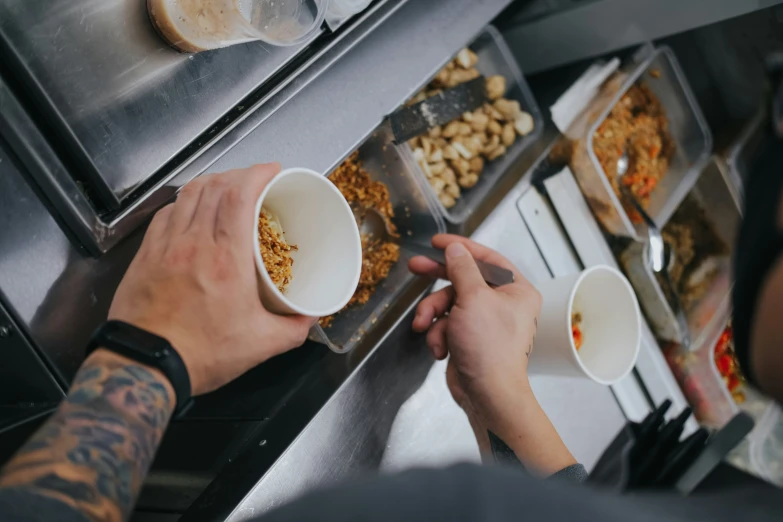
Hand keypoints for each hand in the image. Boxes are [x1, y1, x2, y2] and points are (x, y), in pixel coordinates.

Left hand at [109, 164, 314, 395]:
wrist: (146, 366)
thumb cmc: (199, 354)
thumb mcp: (261, 345)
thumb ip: (293, 329)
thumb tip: (309, 317)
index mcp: (226, 258)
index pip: (239, 195)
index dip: (257, 173)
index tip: (271, 170)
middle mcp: (193, 243)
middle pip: (214, 186)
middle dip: (238, 174)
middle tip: (255, 182)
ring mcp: (165, 246)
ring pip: (188, 195)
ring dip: (211, 184)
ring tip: (226, 189)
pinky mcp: (146, 256)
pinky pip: (166, 214)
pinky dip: (184, 204)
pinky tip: (191, 212)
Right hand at [410, 235, 575, 474]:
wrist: (488, 394)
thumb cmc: (490, 348)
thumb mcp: (473, 298)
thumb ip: (462, 269)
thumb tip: (455, 249)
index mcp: (516, 290)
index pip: (487, 258)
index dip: (461, 248)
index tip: (438, 242)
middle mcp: (504, 304)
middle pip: (464, 279)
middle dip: (438, 280)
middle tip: (415, 266)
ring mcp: (485, 322)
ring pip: (449, 304)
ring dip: (433, 315)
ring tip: (424, 326)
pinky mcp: (469, 339)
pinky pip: (447, 325)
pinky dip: (438, 334)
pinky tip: (440, 347)